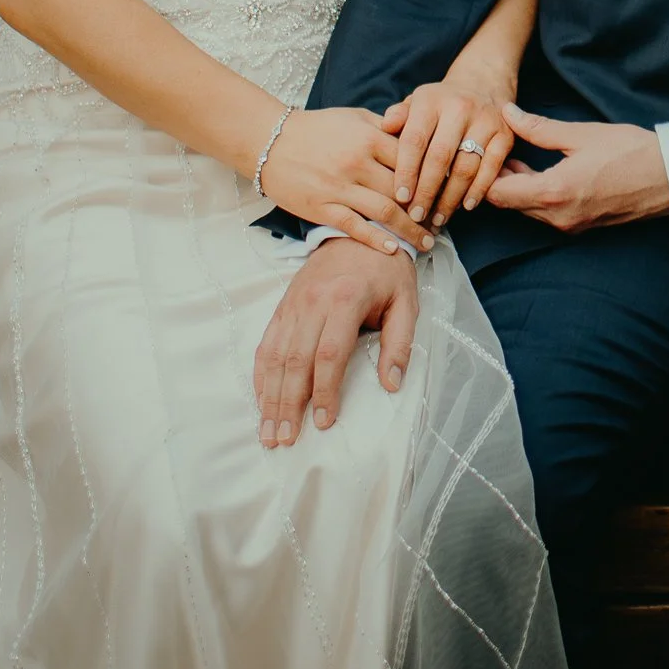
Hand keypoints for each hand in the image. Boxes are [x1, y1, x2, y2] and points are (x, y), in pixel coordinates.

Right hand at [254, 238, 417, 446]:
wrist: (361, 229)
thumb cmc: (387, 270)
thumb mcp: (406, 301)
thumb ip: (400, 344)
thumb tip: (391, 385)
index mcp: (345, 299)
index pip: (329, 354)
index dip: (324, 391)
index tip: (323, 422)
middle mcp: (313, 301)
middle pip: (295, 359)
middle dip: (288, 403)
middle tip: (284, 439)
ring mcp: (294, 302)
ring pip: (275, 355)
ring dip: (270, 396)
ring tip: (268, 430)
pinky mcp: (284, 304)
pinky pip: (267, 342)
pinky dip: (261, 373)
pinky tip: (261, 399)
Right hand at [260, 107, 435, 253]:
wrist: (271, 140)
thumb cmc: (317, 127)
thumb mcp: (355, 117)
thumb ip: (386, 127)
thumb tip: (418, 136)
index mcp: (369, 137)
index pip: (413, 159)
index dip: (434, 176)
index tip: (449, 191)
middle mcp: (357, 162)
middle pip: (404, 189)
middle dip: (427, 208)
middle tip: (444, 222)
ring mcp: (339, 187)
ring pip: (385, 212)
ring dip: (409, 230)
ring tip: (427, 242)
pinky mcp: (322, 207)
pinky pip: (354, 227)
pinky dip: (376, 240)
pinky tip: (393, 249)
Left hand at [381, 76, 513, 228]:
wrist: (482, 82)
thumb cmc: (440, 102)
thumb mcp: (416, 102)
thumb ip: (399, 116)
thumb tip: (385, 126)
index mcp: (431, 99)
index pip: (415, 140)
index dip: (406, 171)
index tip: (400, 197)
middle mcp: (459, 107)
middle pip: (440, 157)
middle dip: (426, 191)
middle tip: (416, 216)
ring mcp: (485, 120)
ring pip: (466, 167)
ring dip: (451, 198)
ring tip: (438, 218)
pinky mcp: (505, 134)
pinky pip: (491, 169)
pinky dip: (478, 191)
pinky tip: (465, 206)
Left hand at [485, 105, 668, 231]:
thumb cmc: (629, 152)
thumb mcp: (580, 133)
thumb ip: (538, 128)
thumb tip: (509, 114)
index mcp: (553, 193)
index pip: (498, 194)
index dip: (483, 173)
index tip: (482, 151)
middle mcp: (557, 217)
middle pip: (509, 205)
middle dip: (497, 179)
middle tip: (495, 150)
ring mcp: (570, 225)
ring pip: (527, 210)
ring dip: (516, 187)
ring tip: (515, 157)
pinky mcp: (581, 225)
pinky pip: (545, 214)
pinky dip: (534, 195)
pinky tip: (538, 171)